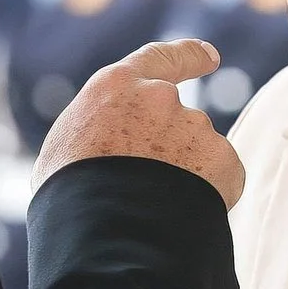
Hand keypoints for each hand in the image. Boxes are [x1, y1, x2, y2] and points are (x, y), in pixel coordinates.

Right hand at [35, 39, 245, 207]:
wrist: (103, 233)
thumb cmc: (69, 195)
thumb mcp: (65, 148)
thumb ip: (99, 130)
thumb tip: (108, 146)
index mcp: (117, 86)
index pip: (160, 59)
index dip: (188, 56)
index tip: (210, 56)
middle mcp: (161, 97)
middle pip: (175, 119)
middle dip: (171, 147)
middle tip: (149, 188)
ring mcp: (195, 127)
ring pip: (199, 153)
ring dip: (187, 176)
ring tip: (154, 209)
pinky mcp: (222, 160)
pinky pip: (222, 179)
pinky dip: (209, 196)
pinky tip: (181, 215)